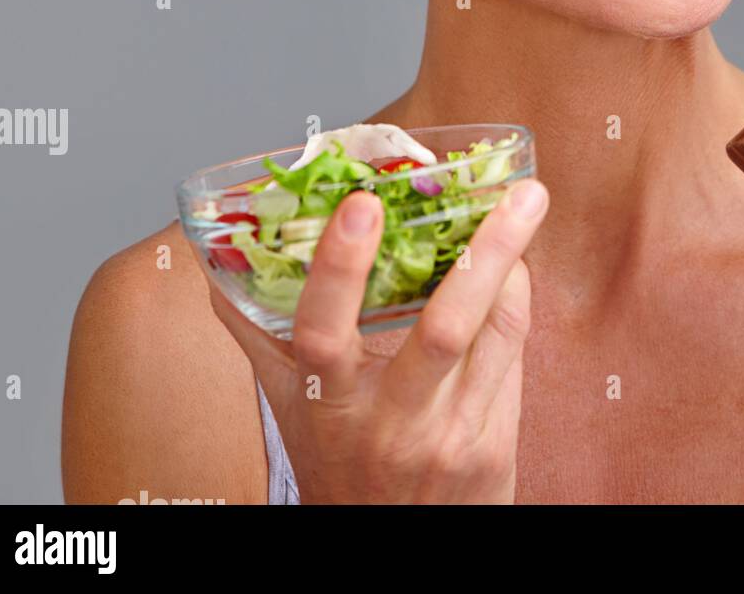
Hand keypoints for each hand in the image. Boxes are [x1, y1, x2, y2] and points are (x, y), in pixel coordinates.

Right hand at [206, 176, 549, 502]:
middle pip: (445, 328)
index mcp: (326, 402)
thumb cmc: (336, 461)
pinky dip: (515, 300)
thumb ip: (258, 331)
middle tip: (523, 192)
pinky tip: (513, 266)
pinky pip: (512, 355)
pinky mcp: (492, 447)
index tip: (362, 203)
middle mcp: (389, 422)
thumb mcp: (288, 406)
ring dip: (515, 263)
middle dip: (489, 252)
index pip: (322, 332)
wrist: (390, 550)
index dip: (340, 267)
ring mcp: (448, 435)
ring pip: (496, 334)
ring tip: (525, 203)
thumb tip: (218, 256)